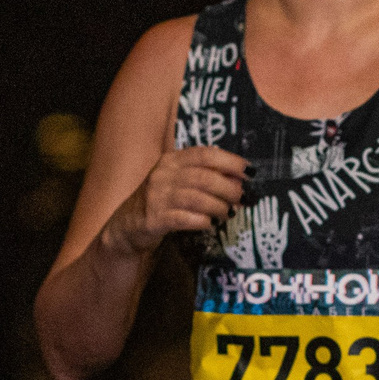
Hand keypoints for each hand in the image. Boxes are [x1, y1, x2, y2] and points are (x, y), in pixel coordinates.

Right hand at [102, 146, 247, 256]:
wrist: (128, 225)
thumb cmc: (162, 201)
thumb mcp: (179, 181)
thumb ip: (205, 177)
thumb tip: (240, 181)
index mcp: (172, 160)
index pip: (205, 154)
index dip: (231, 161)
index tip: (250, 172)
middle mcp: (163, 175)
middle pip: (204, 177)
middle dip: (228, 188)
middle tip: (242, 198)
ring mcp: (156, 196)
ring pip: (196, 198)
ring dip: (218, 206)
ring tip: (228, 213)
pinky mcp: (154, 218)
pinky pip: (184, 218)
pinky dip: (202, 221)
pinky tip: (209, 223)